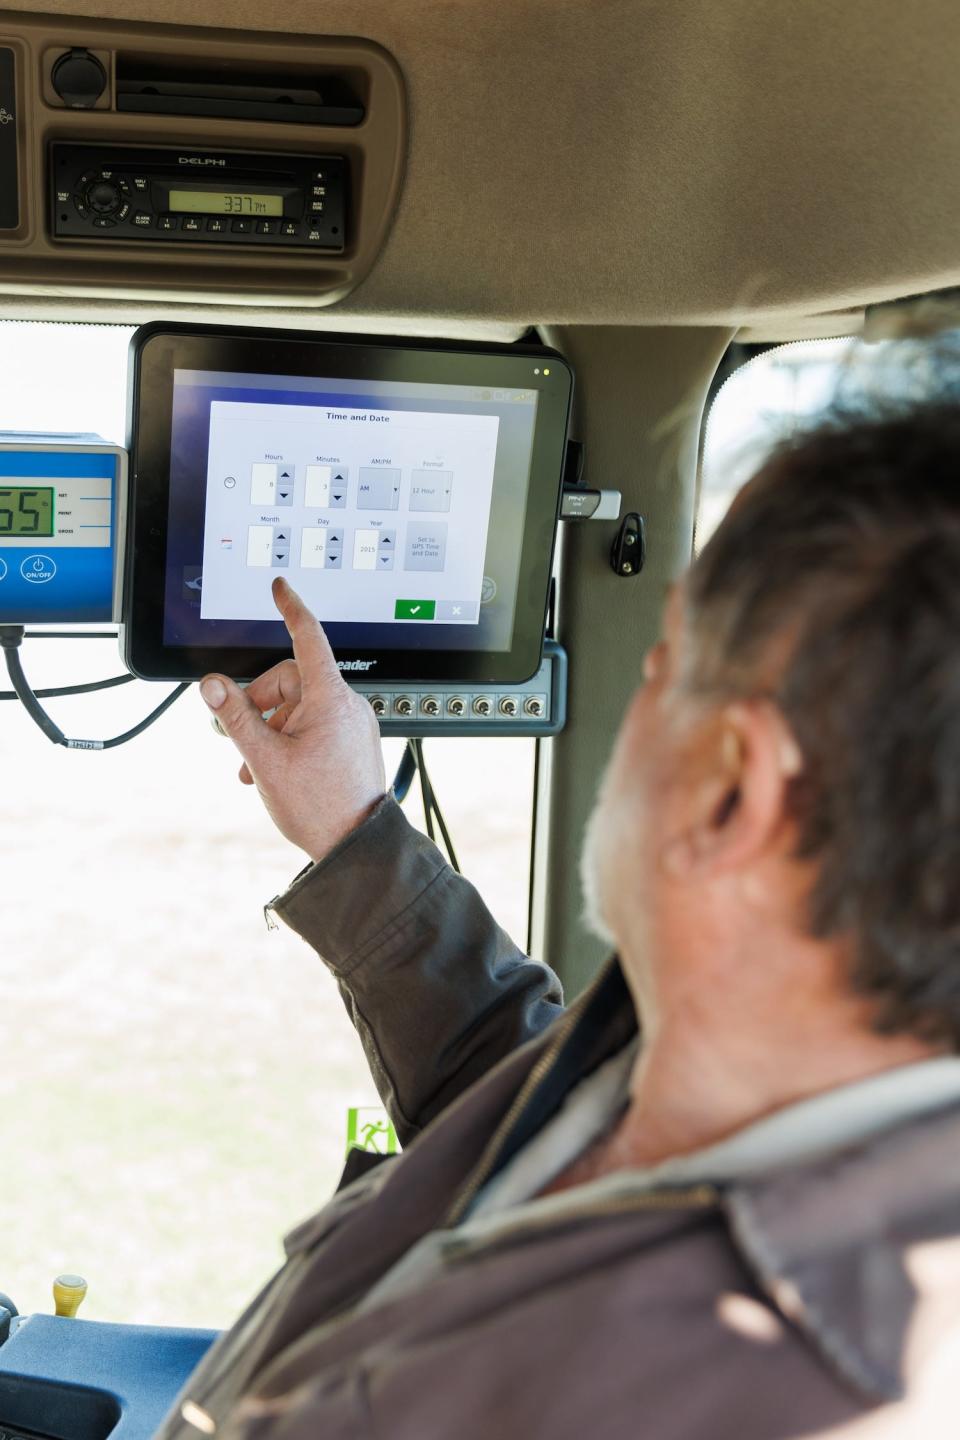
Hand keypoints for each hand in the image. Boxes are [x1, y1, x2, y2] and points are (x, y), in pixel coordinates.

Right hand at [199, 577, 386, 862]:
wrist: (357, 846)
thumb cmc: (320, 806)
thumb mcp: (266, 758)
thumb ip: (236, 717)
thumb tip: (211, 684)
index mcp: (330, 699)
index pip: (308, 638)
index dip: (291, 610)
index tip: (281, 588)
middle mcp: (347, 706)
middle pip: (291, 680)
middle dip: (260, 705)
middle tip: (243, 741)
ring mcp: (352, 725)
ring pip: (299, 707)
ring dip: (271, 730)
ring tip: (256, 769)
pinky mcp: (353, 743)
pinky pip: (315, 726)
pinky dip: (290, 740)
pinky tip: (273, 771)